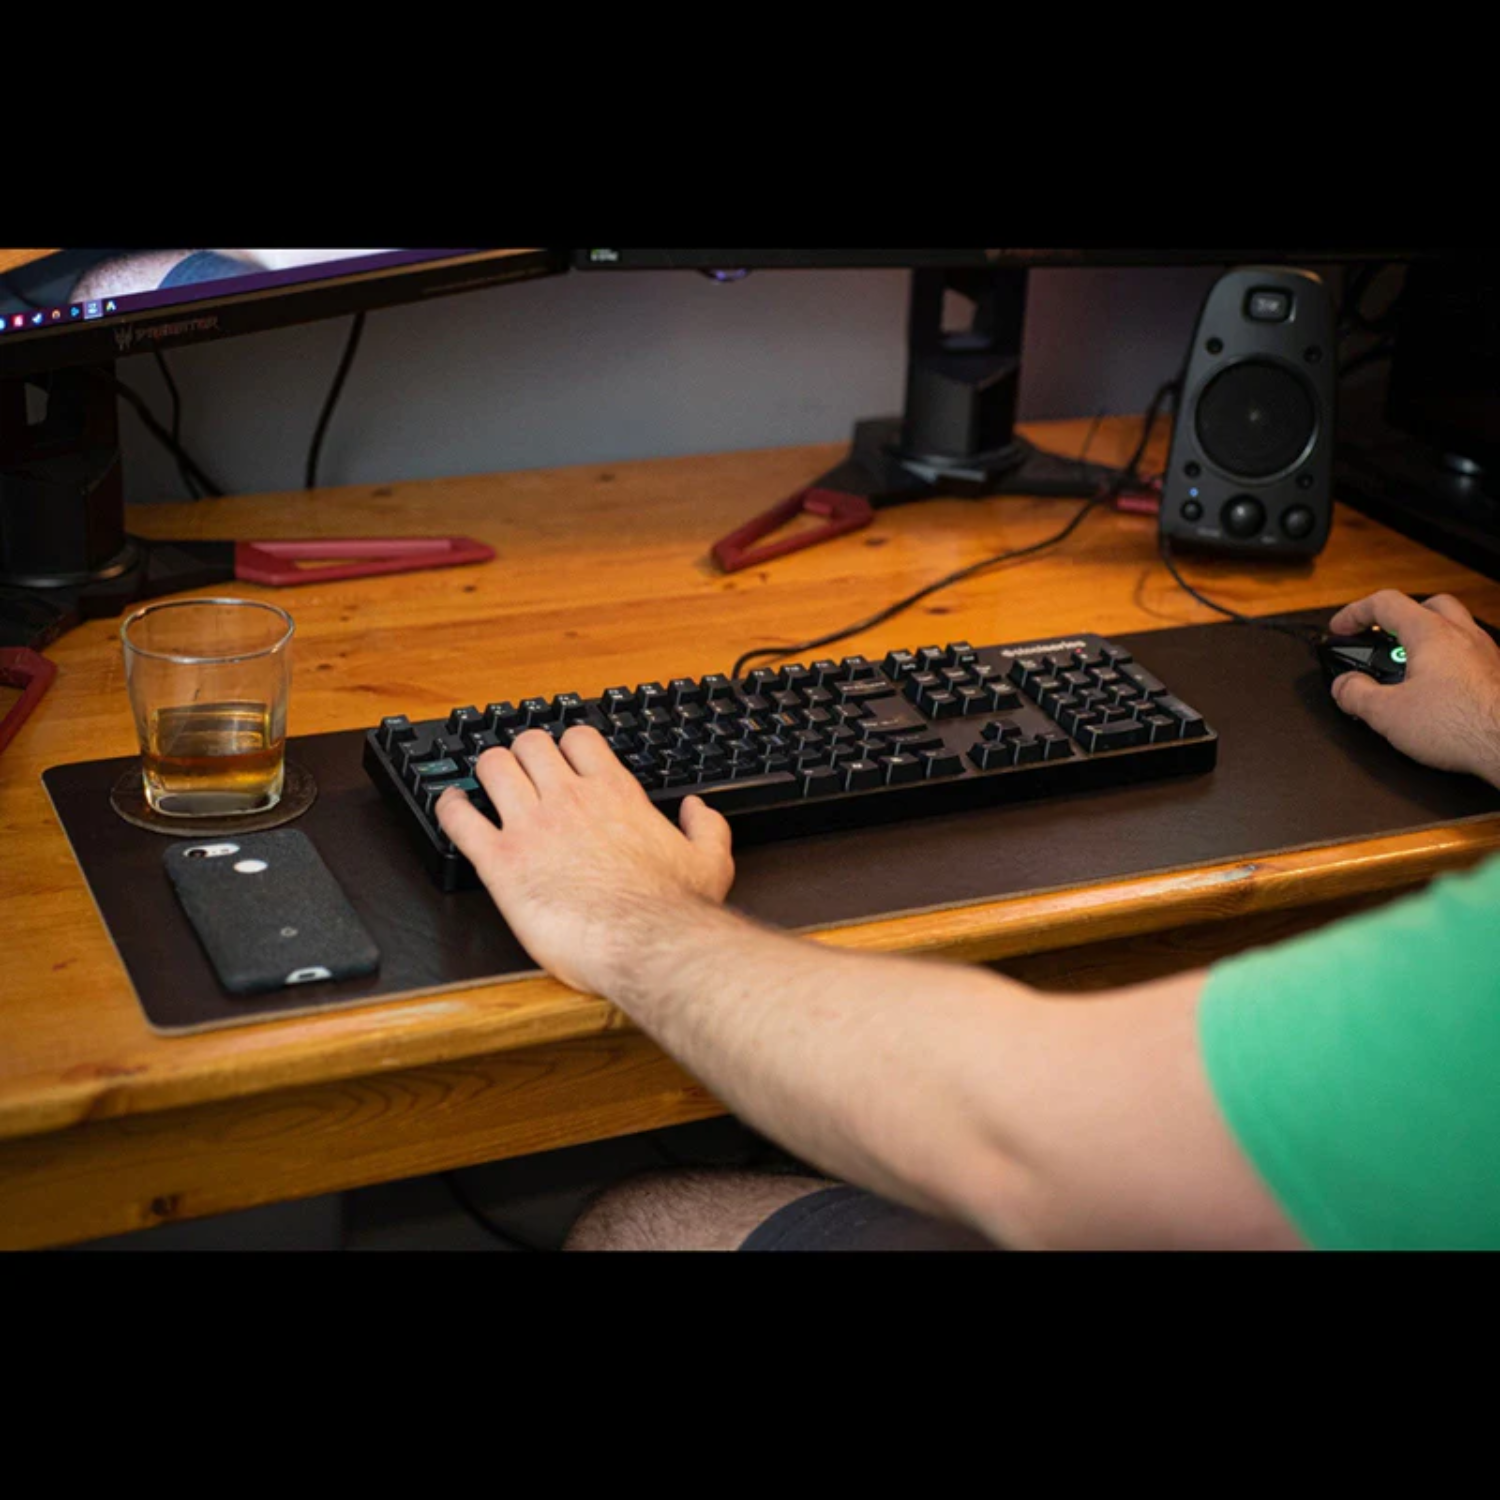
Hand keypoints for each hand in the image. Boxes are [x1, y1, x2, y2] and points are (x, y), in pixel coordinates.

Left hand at [436, 727, 734, 993]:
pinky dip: (450, 807)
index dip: (566, 744)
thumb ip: (706, 827)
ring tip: (485, 785)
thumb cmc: (672, 911)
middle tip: (520, 770)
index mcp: (615, 794)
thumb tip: (699, 810)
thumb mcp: (710, 862)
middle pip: (529, 744)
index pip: (578, 739)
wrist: (644, 946)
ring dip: (487, 771)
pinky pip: (459, 818)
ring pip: (492, 767)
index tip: (562, 757)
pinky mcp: (501, 863)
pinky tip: (453, 807)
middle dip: (522, 753)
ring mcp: (531, 826)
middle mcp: (569, 799)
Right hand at [1328, 590, 1499, 787]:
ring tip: (1407, 669)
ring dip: (1425, 640)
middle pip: (1427, 606)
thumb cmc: (1460, 725)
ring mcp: (1485, 653)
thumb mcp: (1387, 714)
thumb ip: (1356, 695)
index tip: (1341, 628)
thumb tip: (1344, 686)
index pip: (1386, 603)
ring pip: (1453, 628)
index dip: (1355, 613)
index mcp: (1431, 633)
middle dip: (1398, 618)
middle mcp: (1463, 635)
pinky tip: (1438, 689)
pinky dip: (1447, 661)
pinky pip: (1468, 654)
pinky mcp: (1497, 675)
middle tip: (1381, 641)